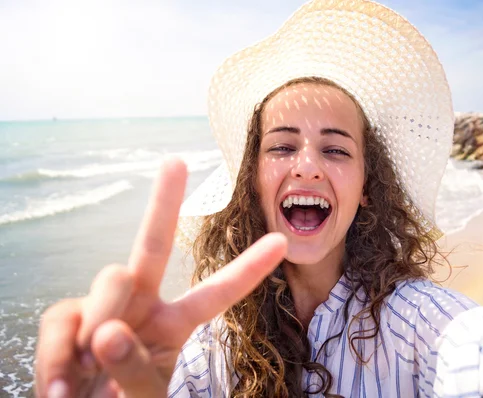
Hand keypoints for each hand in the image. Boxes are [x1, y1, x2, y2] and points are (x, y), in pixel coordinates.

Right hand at [34, 158, 286, 397]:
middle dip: (164, 203)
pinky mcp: (66, 318)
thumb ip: (136, 370)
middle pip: (154, 245)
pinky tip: (65, 388)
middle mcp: (143, 305)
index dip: (248, 270)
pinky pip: (61, 318)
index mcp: (175, 324)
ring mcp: (104, 308)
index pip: (217, 293)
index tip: (282, 242)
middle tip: (175, 161)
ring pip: (111, 278)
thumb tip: (107, 332)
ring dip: (101, 320)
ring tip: (91, 371)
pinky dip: (59, 353)